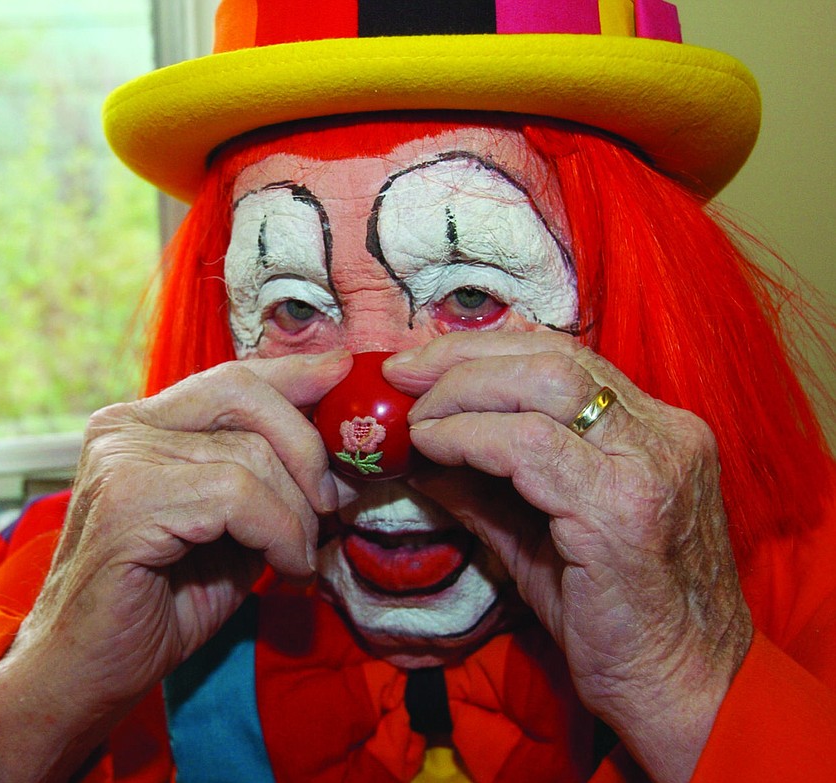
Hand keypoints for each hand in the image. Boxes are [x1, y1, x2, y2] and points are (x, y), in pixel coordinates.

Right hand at [0, 350, 349, 782]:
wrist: (85, 674)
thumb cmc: (159, 606)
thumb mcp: (228, 530)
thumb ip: (265, 483)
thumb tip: (336, 456)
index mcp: (140, 425)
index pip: (231, 378)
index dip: (293, 375)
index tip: (343, 375)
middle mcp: (124, 428)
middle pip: (245, 396)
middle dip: (308, 447)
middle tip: (335, 503)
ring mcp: (120, 460)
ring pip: (250, 455)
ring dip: (298, 514)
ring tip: (298, 557)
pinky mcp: (127, 502)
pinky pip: (237, 496)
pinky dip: (280, 534)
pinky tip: (284, 568)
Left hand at [383, 332, 751, 782]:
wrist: (681, 691)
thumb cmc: (613, 617)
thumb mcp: (540, 534)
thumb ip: (485, 486)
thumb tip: (415, 451)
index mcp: (654, 430)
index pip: (563, 356)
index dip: (483, 350)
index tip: (420, 363)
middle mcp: (663, 434)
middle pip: (553, 355)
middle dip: (462, 356)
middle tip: (400, 374)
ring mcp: (650, 467)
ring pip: (545, 383)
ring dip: (462, 390)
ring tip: (414, 416)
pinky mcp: (623, 511)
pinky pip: (531, 447)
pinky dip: (470, 437)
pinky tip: (435, 448)